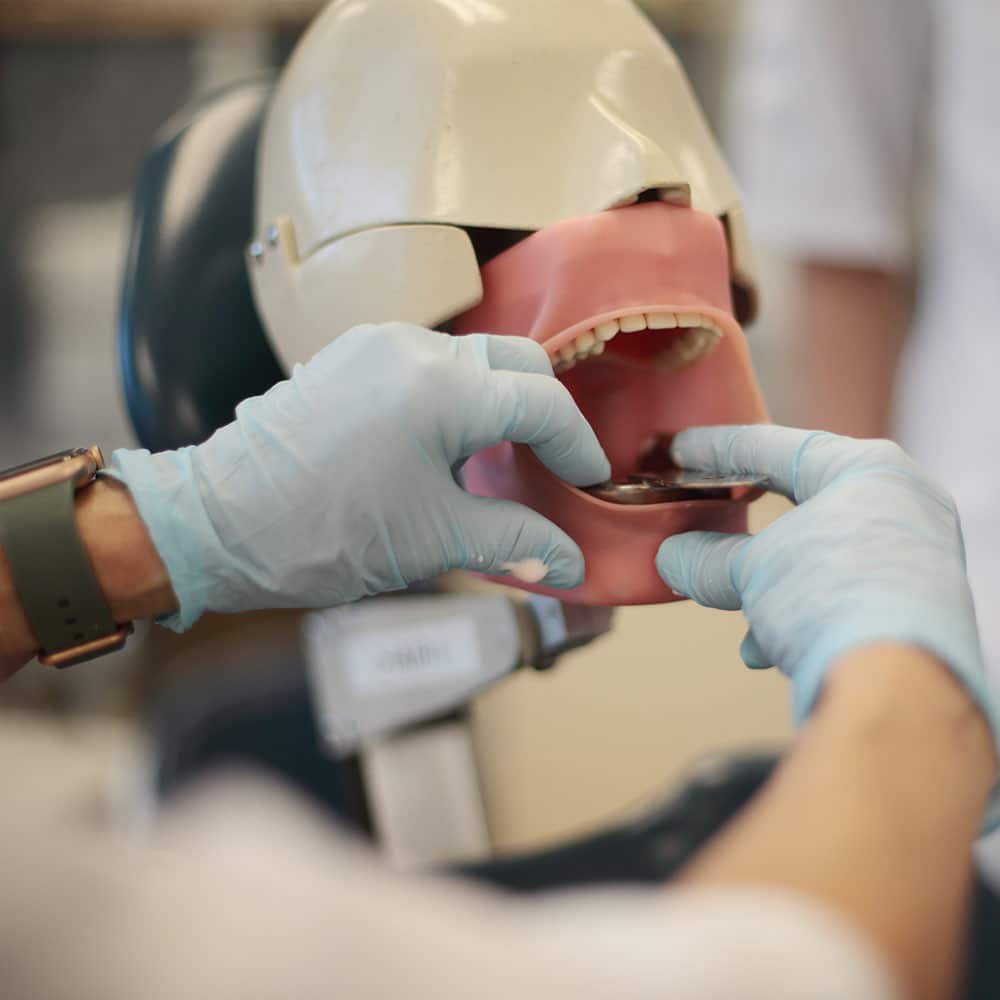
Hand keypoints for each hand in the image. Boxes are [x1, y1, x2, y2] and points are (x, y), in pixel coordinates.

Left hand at [106, 324, 608, 629]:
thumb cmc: (322, 533)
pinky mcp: (350, 354)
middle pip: (517, 363)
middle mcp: (413, 348)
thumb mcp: (434, 541)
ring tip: (500, 463)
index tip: (589, 481)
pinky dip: (457, 396)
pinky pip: (428, 362)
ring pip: (473, 357)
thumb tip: (569, 562)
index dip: (577, 446)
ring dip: (500, 402)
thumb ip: (515, 541)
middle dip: (546, 414)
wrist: (217, 523)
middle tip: (553, 468)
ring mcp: (376, 343)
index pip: (542, 403)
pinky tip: (447, 446)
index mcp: (441, 389)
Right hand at [656, 425, 997, 739]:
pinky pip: (842, 594)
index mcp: (868, 470)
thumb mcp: (752, 570)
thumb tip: (673, 557)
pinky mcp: (912, 607)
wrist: (899, 687)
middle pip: (803, 498)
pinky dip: (798, 612)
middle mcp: (901, 505)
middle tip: (703, 509)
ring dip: (767, 577)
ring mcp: (912, 557)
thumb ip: (708, 558)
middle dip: (745, 518)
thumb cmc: (832, 600)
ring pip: (820, 553)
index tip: (678, 450)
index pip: (776, 447)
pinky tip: (764, 646)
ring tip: (725, 594)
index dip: (717, 449)